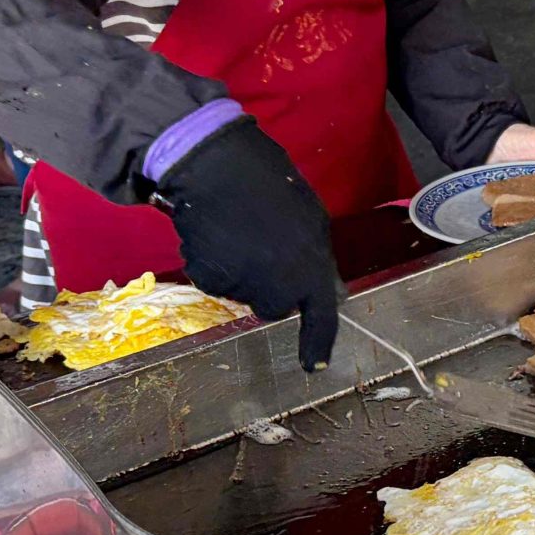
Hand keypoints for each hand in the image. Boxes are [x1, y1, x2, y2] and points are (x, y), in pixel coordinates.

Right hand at [153, 116, 341, 369]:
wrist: (220, 169)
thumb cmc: (274, 187)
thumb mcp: (313, 221)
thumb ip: (317, 261)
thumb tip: (326, 292)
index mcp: (312, 271)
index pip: (322, 318)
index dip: (318, 344)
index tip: (313, 365)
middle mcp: (279, 287)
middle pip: (274, 306)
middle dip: (269, 288)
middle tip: (264, 249)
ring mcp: (242, 286)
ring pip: (242, 292)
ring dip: (241, 271)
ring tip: (240, 232)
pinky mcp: (208, 278)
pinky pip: (214, 280)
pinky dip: (215, 264)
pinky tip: (217, 235)